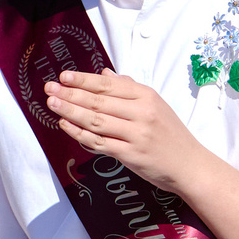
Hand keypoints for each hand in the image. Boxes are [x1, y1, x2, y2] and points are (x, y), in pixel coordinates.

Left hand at [45, 70, 211, 192]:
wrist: (189, 165)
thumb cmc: (169, 134)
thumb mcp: (156, 106)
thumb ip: (129, 89)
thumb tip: (104, 74)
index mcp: (148, 97)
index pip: (110, 86)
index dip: (84, 80)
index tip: (63, 76)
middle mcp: (143, 113)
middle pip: (100, 101)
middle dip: (71, 94)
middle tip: (49, 88)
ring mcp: (136, 134)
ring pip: (96, 120)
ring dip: (70, 111)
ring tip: (52, 103)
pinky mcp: (130, 154)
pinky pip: (99, 142)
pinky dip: (79, 133)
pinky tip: (65, 125)